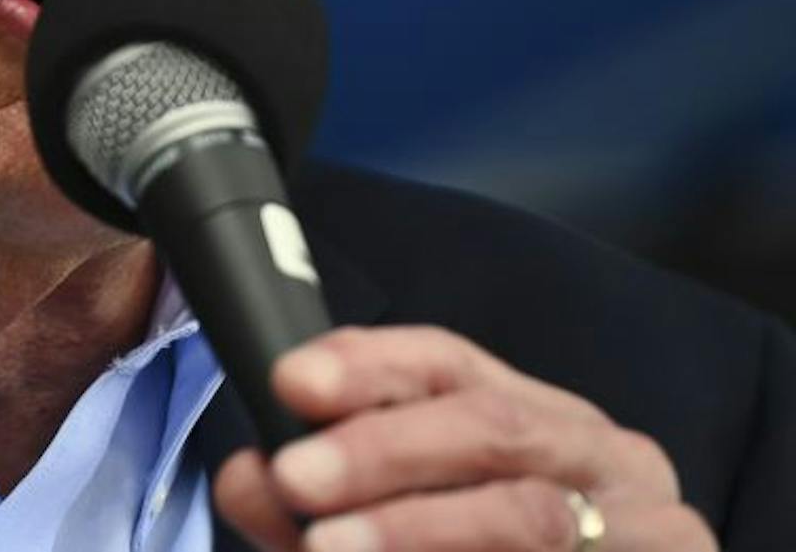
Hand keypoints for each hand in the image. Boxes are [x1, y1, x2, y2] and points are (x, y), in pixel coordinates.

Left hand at [214, 325, 712, 550]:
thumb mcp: (404, 523)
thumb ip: (321, 504)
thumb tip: (247, 478)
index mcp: (534, 416)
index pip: (446, 362)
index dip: (366, 364)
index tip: (290, 381)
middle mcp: (600, 455)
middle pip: (488, 425)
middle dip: (380, 448)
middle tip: (294, 477)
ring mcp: (649, 525)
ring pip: (525, 513)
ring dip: (415, 528)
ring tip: (328, 547)